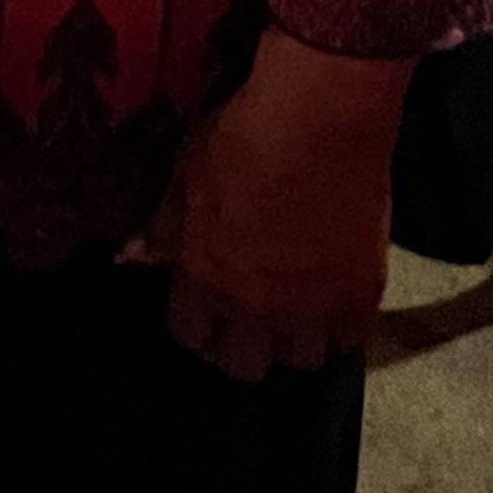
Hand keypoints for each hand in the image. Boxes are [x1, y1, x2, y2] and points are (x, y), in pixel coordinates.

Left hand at [126, 36, 403, 380]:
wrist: (316, 124)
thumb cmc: (244, 138)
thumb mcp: (185, 175)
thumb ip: (164, 227)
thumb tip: (133, 255)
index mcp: (205, 277)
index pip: (191, 337)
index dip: (199, 329)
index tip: (208, 317)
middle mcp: (254, 306)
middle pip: (245, 368)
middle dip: (245, 349)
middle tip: (254, 319)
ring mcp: (310, 307)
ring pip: (301, 361)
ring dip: (297, 339)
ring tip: (299, 310)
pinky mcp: (359, 296)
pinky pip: (351, 340)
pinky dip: (344, 326)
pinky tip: (338, 298)